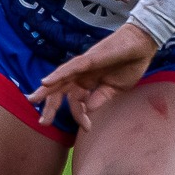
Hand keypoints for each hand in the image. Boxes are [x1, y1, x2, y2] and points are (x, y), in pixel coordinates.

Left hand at [29, 23, 157, 131]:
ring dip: (45, 89)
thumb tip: (88, 110)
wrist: (142, 46)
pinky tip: (46, 82)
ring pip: (60, 79)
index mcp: (88, 83)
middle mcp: (81, 74)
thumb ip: (100, 98)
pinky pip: (70, 67)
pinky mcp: (89, 58)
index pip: (75, 101)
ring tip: (32, 99)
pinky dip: (57, 75)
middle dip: (50, 106)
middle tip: (42, 123)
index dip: (79, 116)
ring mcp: (84, 66)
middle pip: (60, 90)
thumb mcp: (115, 89)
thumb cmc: (129, 65)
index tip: (88, 128)